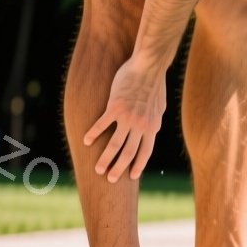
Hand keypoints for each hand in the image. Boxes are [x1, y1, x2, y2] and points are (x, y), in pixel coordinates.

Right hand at [84, 59, 166, 181]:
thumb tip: (153, 130)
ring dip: (105, 158)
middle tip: (110, 179)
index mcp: (153, 127)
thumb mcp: (159, 107)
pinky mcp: (115, 108)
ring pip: (115, 144)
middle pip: (129, 153)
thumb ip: (154, 121)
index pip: (146, 152)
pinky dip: (93, 134)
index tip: (132, 177)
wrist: (148, 67)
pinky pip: (102, 125)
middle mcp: (141, 125)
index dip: (139, 165)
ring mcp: (128, 117)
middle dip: (119, 168)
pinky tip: (86, 141)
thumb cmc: (154, 85)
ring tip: (98, 169)